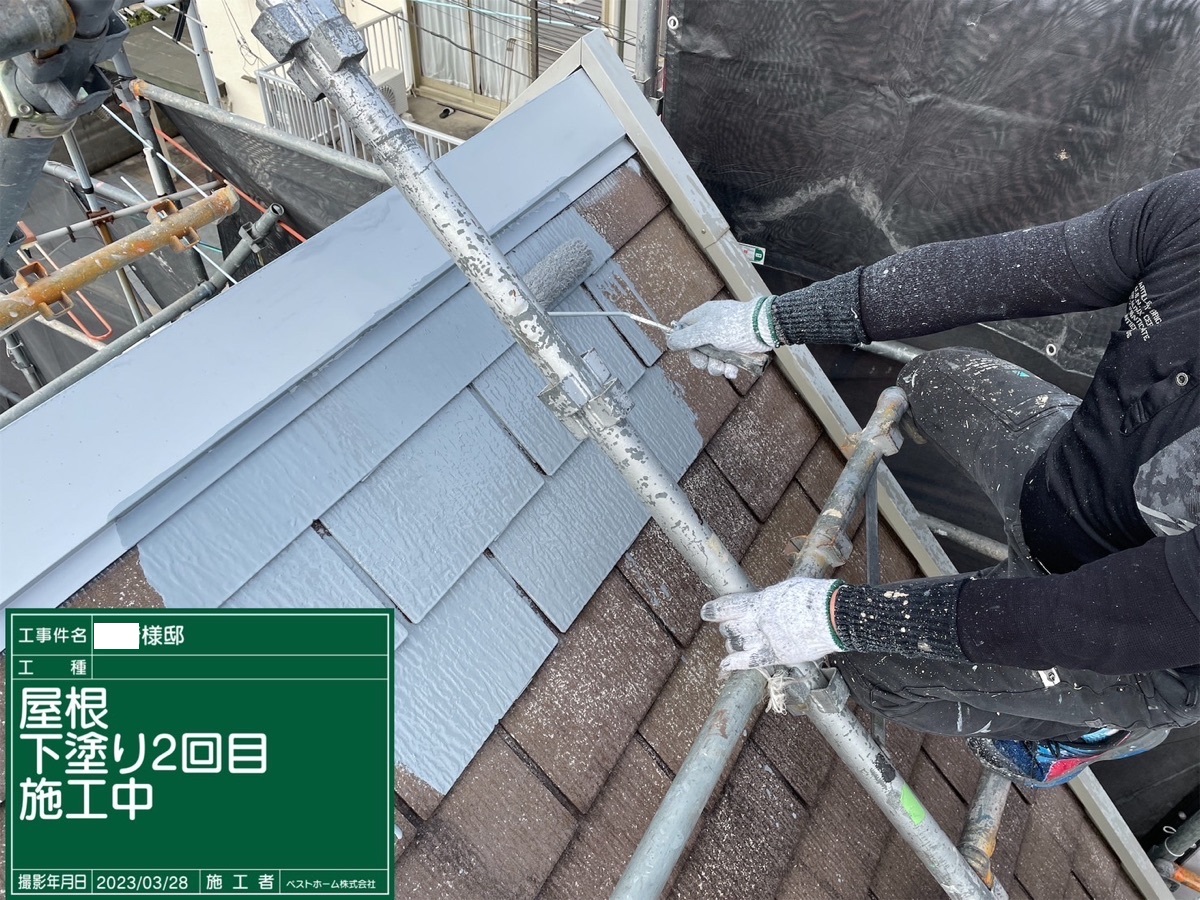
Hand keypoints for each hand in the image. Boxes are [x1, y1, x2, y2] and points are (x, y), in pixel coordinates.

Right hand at [666, 297, 776, 378]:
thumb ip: (686, 338)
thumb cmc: (734, 325)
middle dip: (702, 360)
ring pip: (711, 359)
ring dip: (716, 367)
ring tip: (725, 368)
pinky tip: (733, 370)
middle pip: (696, 349)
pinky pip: (726, 362)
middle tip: (708, 363)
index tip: (685, 350)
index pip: (684, 328)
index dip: (682, 341)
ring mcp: (724, 339)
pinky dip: (728, 368)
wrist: (764, 329)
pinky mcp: (736, 349)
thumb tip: (669, 342)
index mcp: (702, 317)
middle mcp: (712, 327)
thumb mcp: (706, 331)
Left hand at [700, 578, 843, 671]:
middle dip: (728, 627)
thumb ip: (770, 597)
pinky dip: (736, 663)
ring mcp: (767, 640)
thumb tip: (763, 600)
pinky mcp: (779, 655)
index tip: (706, 612)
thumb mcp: (787, 588)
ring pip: (738, 644)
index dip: (714, 611)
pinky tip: (725, 664)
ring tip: (734, 641)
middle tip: (730, 626)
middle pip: (730, 627)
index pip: (728, 607)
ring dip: (733, 643)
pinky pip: (751, 661)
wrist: (835, 616)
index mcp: (760, 602)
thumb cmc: (815, 597)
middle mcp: (759, 622)